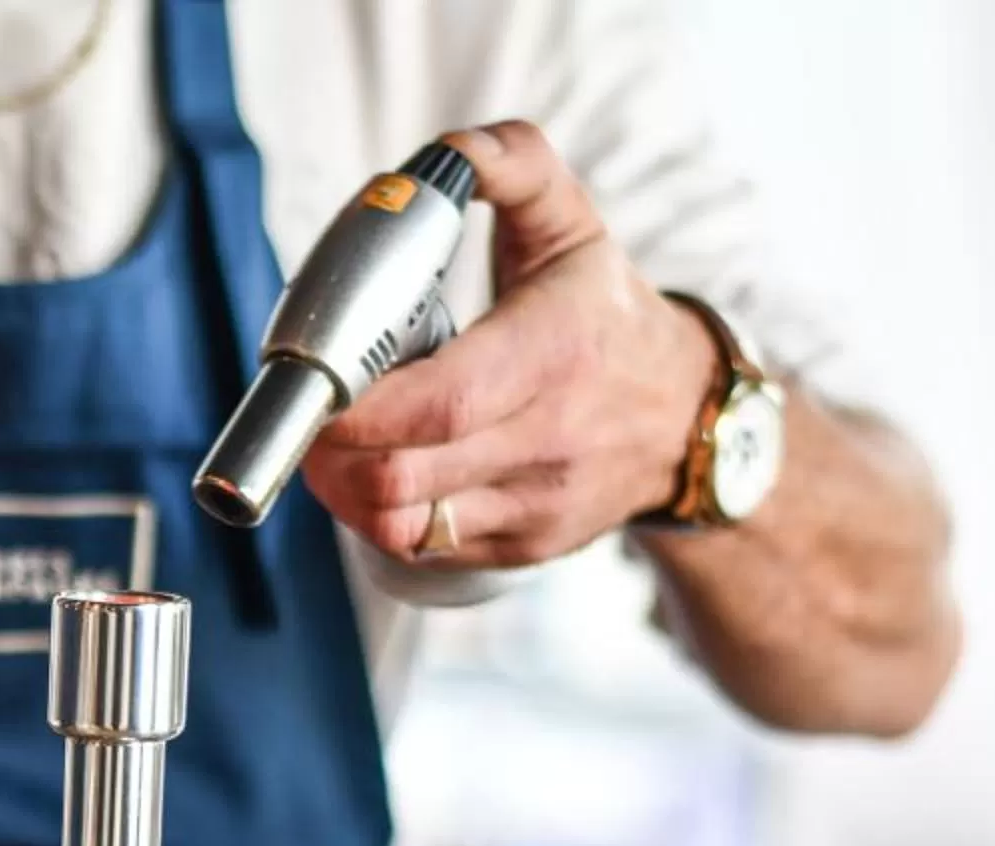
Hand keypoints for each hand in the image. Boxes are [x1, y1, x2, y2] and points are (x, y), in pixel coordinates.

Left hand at [300, 120, 720, 568]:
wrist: (684, 416)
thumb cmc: (607, 318)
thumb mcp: (574, 227)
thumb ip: (518, 167)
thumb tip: (456, 149)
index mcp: (557, 352)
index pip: (441, 404)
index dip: (358, 408)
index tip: (319, 384)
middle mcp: (551, 437)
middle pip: (402, 473)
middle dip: (330, 452)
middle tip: (310, 412)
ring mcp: (537, 501)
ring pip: (403, 524)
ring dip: (344, 490)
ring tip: (335, 446)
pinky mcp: (523, 546)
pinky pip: (423, 547)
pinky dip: (379, 516)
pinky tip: (378, 473)